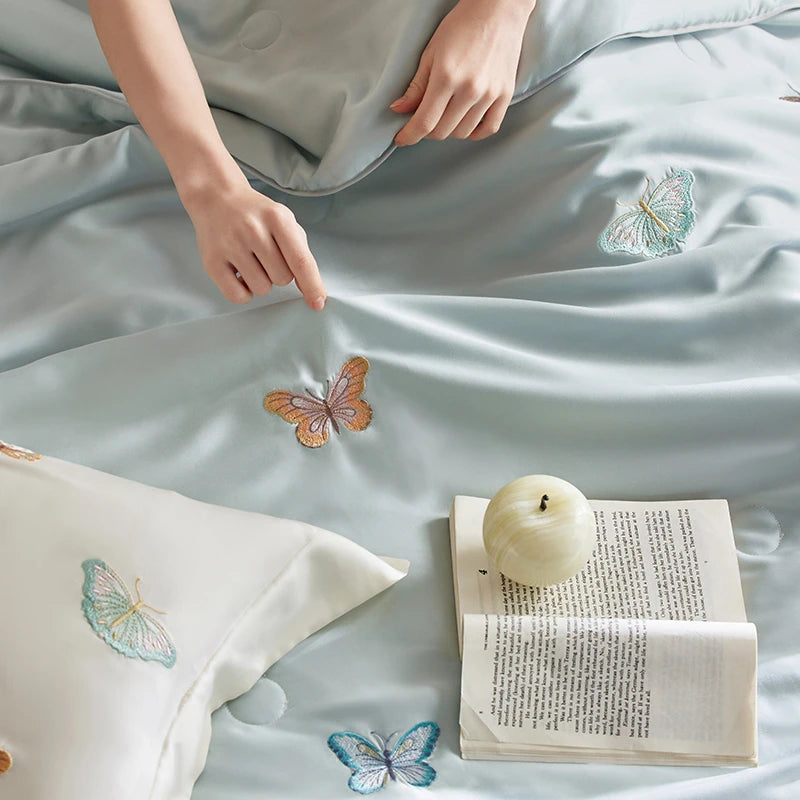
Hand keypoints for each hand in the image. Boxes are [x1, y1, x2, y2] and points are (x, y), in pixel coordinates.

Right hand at [180, 172, 325, 308]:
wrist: (217, 198)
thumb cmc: (257, 215)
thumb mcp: (285, 222)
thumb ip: (301, 254)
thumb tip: (313, 291)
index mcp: (277, 218)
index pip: (301, 261)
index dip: (312, 285)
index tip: (318, 303)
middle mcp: (253, 230)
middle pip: (282, 279)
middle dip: (279, 274)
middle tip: (266, 255)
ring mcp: (230, 245)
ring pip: (262, 289)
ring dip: (261, 281)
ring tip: (251, 261)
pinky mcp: (212, 261)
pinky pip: (238, 296)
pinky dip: (244, 292)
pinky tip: (240, 274)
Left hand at [390, 0, 534, 144]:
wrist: (499, 8)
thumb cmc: (462, 25)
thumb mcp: (431, 52)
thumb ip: (416, 85)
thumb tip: (399, 109)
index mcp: (446, 77)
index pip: (425, 122)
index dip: (410, 135)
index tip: (402, 139)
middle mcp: (470, 89)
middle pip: (443, 131)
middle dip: (428, 131)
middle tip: (424, 120)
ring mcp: (489, 94)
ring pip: (463, 132)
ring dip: (449, 130)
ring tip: (445, 116)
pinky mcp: (505, 94)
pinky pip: (489, 128)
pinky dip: (475, 133)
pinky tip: (466, 124)